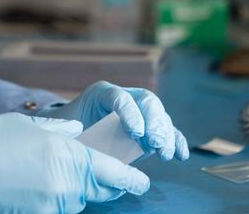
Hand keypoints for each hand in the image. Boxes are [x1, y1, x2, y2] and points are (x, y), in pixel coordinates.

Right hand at [0, 112, 149, 213]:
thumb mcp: (26, 126)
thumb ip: (59, 130)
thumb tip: (78, 132)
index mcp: (68, 156)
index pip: (114, 173)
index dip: (131, 178)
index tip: (140, 180)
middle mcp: (65, 187)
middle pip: (97, 190)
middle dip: (99, 182)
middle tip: (90, 171)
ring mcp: (50, 209)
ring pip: (75, 201)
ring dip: (71, 190)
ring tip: (44, 173)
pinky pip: (54, 210)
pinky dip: (51, 199)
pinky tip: (30, 186)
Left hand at [37, 81, 188, 160]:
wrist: (75, 130)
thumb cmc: (70, 128)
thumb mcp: (67, 127)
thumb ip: (74, 131)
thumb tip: (84, 140)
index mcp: (101, 93)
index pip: (119, 97)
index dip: (130, 113)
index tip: (136, 133)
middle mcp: (125, 96)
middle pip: (146, 101)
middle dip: (154, 123)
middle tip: (156, 144)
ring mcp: (139, 109)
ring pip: (159, 115)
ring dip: (166, 134)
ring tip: (165, 154)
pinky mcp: (149, 125)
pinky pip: (166, 129)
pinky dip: (175, 140)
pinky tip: (180, 154)